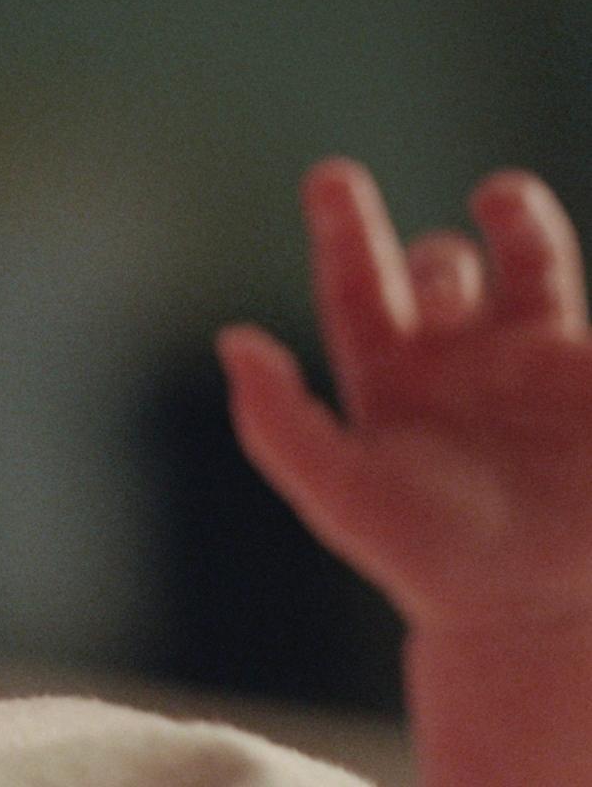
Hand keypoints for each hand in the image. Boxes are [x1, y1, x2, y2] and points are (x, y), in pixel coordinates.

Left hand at [220, 158, 591, 631]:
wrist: (532, 614)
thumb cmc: (426, 556)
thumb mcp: (338, 491)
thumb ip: (277, 422)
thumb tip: (233, 341)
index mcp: (386, 376)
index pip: (356, 283)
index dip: (343, 228)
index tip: (332, 176)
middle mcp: (455, 359)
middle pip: (439, 272)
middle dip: (435, 251)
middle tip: (441, 268)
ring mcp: (532, 365)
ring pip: (527, 265)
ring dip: (517, 226)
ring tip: (502, 198)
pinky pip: (588, 306)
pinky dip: (562, 264)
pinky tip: (554, 262)